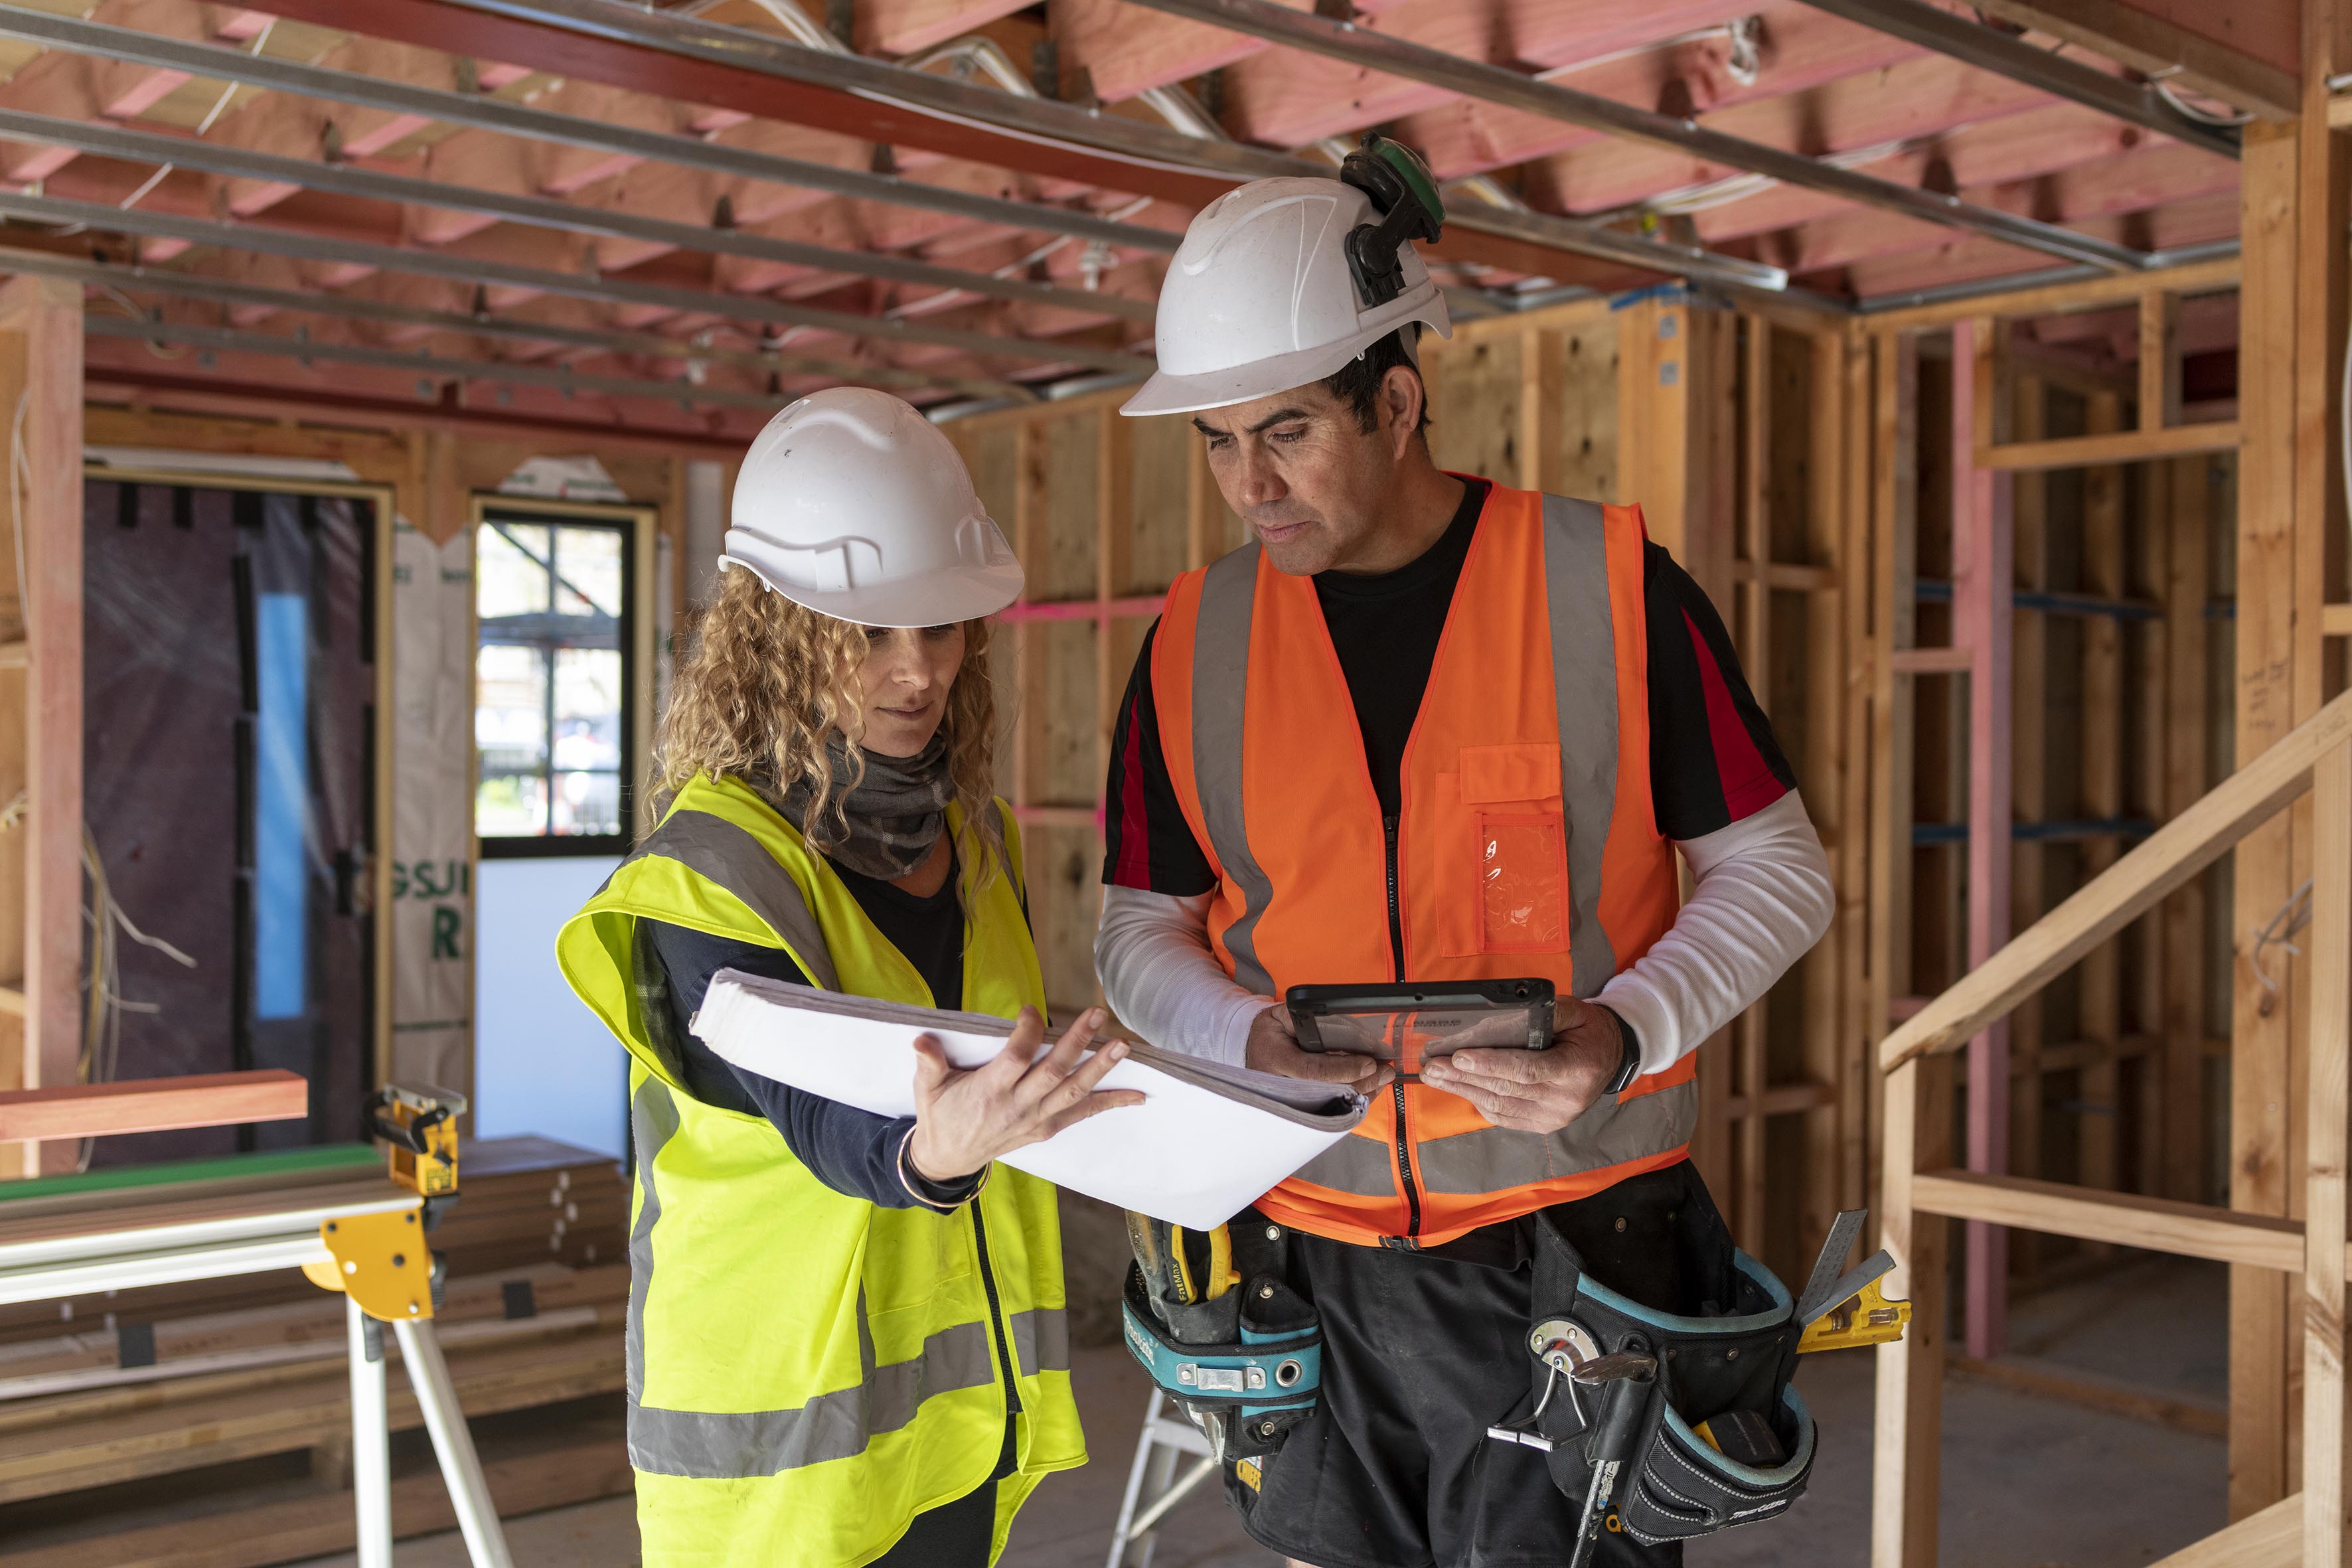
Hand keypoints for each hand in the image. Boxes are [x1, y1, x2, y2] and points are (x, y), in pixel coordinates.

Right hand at [906, 1007, 1146, 1181]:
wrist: (948, 1159)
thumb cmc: (940, 1115)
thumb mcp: (927, 1089)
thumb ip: (929, 1063)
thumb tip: (920, 1041)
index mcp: (989, 1091)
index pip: (1016, 1058)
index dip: (1027, 1033)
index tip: (1032, 1009)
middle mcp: (1018, 1106)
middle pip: (1054, 1072)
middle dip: (1078, 1042)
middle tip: (1098, 1015)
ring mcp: (1036, 1119)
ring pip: (1074, 1091)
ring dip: (1101, 1068)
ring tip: (1122, 1045)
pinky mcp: (1046, 1128)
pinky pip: (1082, 1113)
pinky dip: (1110, 1103)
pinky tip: (1138, 1095)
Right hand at [1245, 1003, 1393, 1093]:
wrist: (1253, 1049)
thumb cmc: (1270, 1031)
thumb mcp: (1281, 1015)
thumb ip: (1305, 1019)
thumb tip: (1339, 1026)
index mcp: (1276, 1059)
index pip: (1313, 1069)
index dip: (1343, 1069)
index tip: (1369, 1063)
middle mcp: (1281, 1086)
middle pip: (1327, 1091)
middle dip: (1361, 1083)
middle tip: (1385, 1072)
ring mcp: (1291, 1101)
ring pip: (1332, 1104)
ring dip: (1362, 1092)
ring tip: (1383, 1079)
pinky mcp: (1301, 1107)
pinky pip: (1331, 1107)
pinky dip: (1353, 1099)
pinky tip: (1370, 1089)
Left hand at [1419, 997, 1623, 1133]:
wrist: (1610, 1059)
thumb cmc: (1589, 1032)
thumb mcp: (1577, 1012)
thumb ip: (1546, 1013)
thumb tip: (1507, 1013)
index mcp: (1576, 1069)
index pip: (1527, 1070)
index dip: (1491, 1064)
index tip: (1460, 1056)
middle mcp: (1565, 1100)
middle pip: (1507, 1089)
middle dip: (1464, 1077)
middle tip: (1433, 1066)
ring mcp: (1554, 1118)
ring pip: (1500, 1106)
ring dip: (1463, 1090)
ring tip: (1435, 1076)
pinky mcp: (1543, 1126)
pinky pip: (1504, 1117)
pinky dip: (1478, 1102)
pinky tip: (1459, 1087)